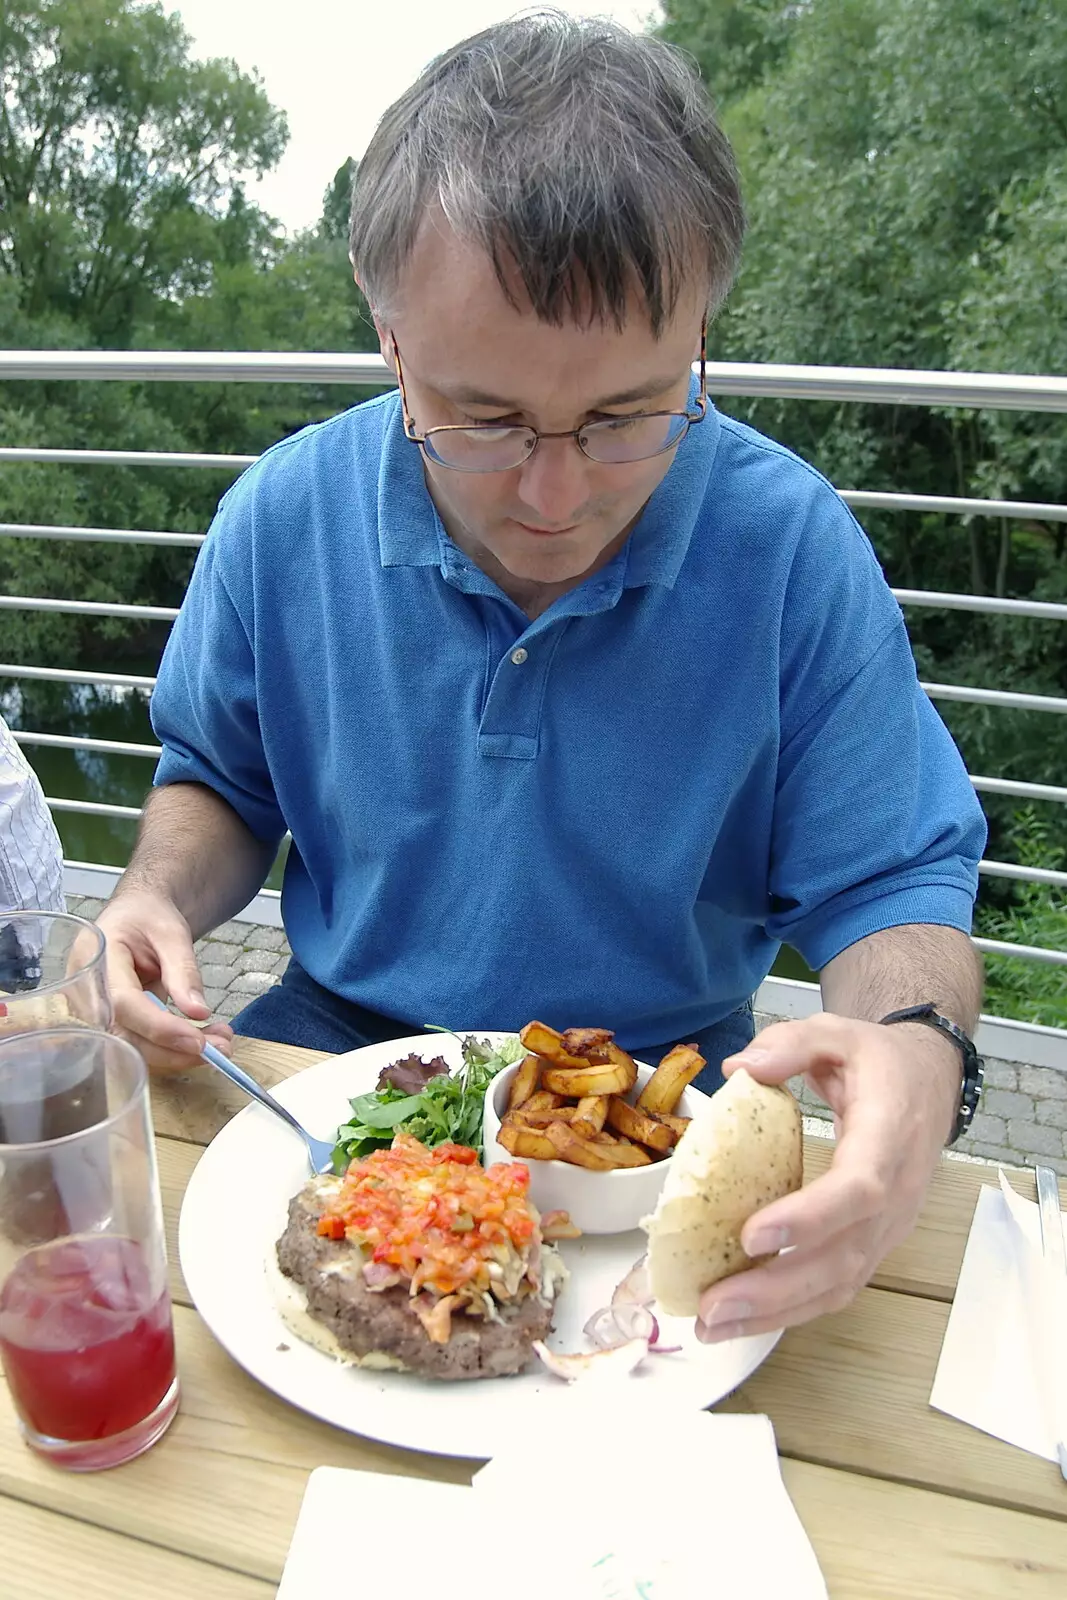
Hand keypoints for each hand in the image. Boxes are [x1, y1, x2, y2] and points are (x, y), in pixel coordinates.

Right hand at [93, 889, 234, 1071]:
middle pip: (125, 1037)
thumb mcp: (170, 932)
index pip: (123, 1004)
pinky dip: (175, 1049)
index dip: (159, 1028)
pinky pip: (141, 1045)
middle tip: (221, 1048)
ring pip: (134, 1049)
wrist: (136, 915)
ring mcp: (96, 1013)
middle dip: (174, 1051)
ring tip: (221, 1043)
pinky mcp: (113, 1024)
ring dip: (179, 1055)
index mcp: (94, 958)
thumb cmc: (147, 916)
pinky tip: (206, 1040)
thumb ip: (182, 970)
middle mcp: (87, 993)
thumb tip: (198, 1012)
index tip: (198, 1042)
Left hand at [695, 1012, 958, 1342]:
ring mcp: (889, 1228)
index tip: (752, 1235)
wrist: (928, 1083)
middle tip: (712, 1306)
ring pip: (839, 1283)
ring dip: (775, 1312)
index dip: (810, 1218)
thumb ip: (793, 1043)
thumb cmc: (878, 1061)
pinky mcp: (873, 1244)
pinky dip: (790, 1310)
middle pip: (843, 1256)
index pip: (859, 1190)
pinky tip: (740, 1321)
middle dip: (776, 1288)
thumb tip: (741, 1070)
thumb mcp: (838, 1031)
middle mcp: (896, 1195)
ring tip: (712, 1326)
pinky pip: (836, 1287)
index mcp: (890, 1138)